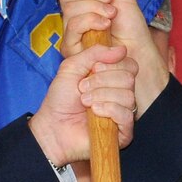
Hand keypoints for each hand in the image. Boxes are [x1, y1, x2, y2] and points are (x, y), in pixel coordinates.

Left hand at [26, 43, 134, 166]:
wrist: (52, 127)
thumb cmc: (61, 99)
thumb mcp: (72, 67)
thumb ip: (94, 53)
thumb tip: (121, 49)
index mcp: (113, 78)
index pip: (129, 64)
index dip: (110, 64)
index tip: (91, 70)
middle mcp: (121, 94)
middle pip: (129, 78)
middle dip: (102, 81)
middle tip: (82, 88)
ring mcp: (123, 113)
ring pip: (128, 96)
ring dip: (101, 96)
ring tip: (85, 102)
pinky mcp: (123, 132)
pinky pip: (127, 115)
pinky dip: (109, 109)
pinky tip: (94, 112)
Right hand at [56, 0, 170, 112]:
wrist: (138, 51)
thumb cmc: (131, 27)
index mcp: (82, 2)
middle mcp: (73, 16)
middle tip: (110, 1)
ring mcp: (71, 32)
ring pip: (69, 7)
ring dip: (94, 6)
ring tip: (111, 16)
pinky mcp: (72, 47)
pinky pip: (73, 25)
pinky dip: (91, 20)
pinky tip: (105, 25)